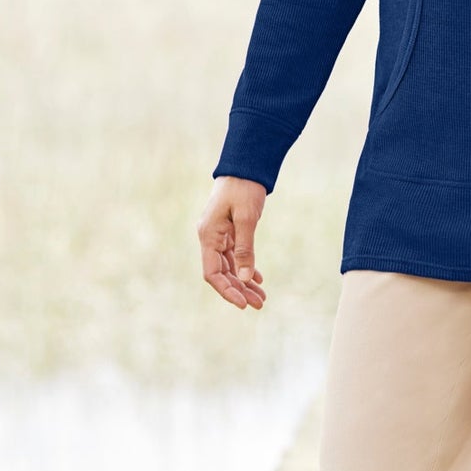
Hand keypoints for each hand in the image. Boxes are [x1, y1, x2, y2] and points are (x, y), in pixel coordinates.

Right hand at [198, 177, 267, 309]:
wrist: (246, 166)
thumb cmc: (244, 188)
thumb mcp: (246, 219)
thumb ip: (245, 248)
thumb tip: (244, 278)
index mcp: (208, 235)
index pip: (212, 273)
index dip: (227, 291)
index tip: (243, 304)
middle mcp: (210, 238)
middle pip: (222, 273)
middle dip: (239, 290)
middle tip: (260, 304)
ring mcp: (219, 235)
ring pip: (230, 266)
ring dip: (244, 282)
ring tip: (262, 297)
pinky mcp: (229, 231)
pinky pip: (235, 255)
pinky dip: (246, 267)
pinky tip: (257, 278)